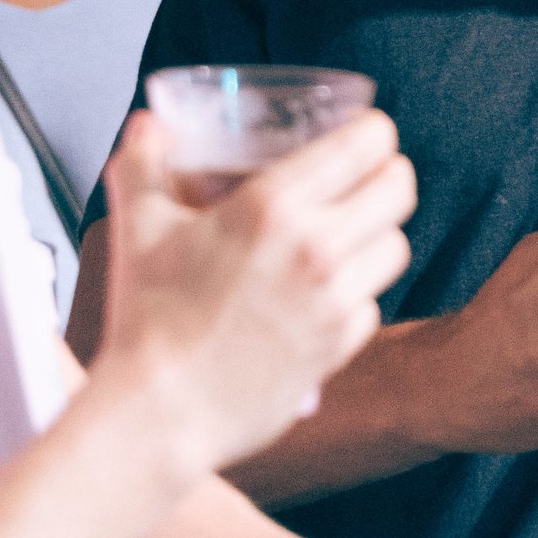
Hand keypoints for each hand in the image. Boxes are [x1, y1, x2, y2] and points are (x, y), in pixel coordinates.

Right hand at [89, 107, 414, 460]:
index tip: (358, 136)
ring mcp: (335, 300)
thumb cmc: (147, 317)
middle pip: (399, 188)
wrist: (162, 412)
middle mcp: (318, 247)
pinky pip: (374, 305)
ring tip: (346, 239)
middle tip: (361, 182)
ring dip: (376, 236)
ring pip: (397, 246)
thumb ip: (144, 162)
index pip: (368, 142)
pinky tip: (322, 298)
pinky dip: (356, 297)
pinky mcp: (340, 347)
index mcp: (274, 204)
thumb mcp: (137, 225)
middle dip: (385, 177)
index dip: (371, 131)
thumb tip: (150, 125)